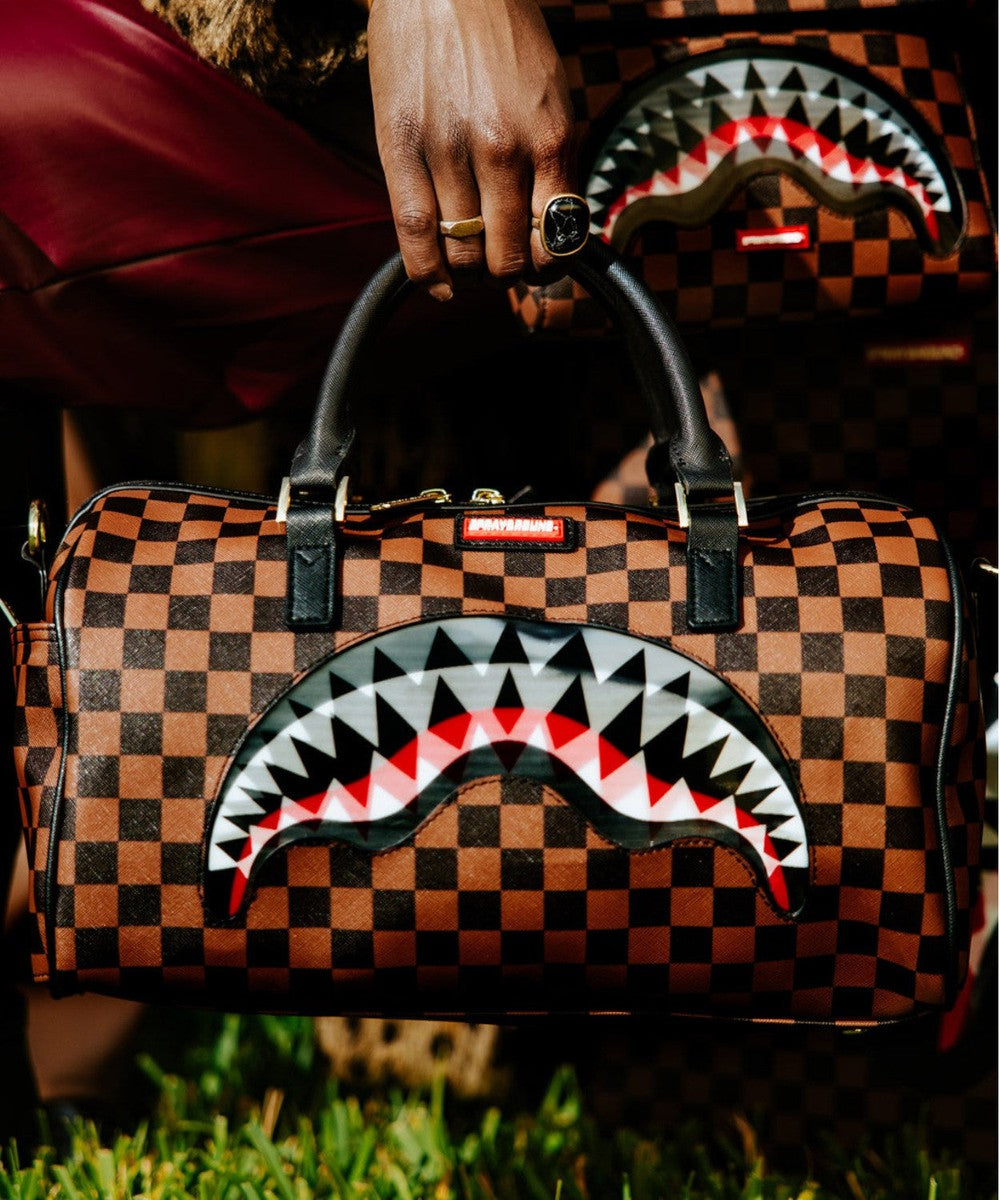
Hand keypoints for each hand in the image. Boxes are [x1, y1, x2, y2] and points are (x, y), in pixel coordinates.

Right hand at [366, 0, 575, 297]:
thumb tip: (554, 229)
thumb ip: (555, 159)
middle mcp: (501, 148)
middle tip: (499, 266)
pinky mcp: (401, 148)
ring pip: (462, 252)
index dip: (549, 267)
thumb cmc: (501, 36)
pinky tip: (440, 287)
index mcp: (549, 137)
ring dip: (469, 273)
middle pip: (507, 256)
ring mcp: (448, 150)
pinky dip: (428, 274)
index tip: (539, 267)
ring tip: (469, 265)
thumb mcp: (552, 94)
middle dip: (506, 273)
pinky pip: (414, 234)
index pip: (556, 238)